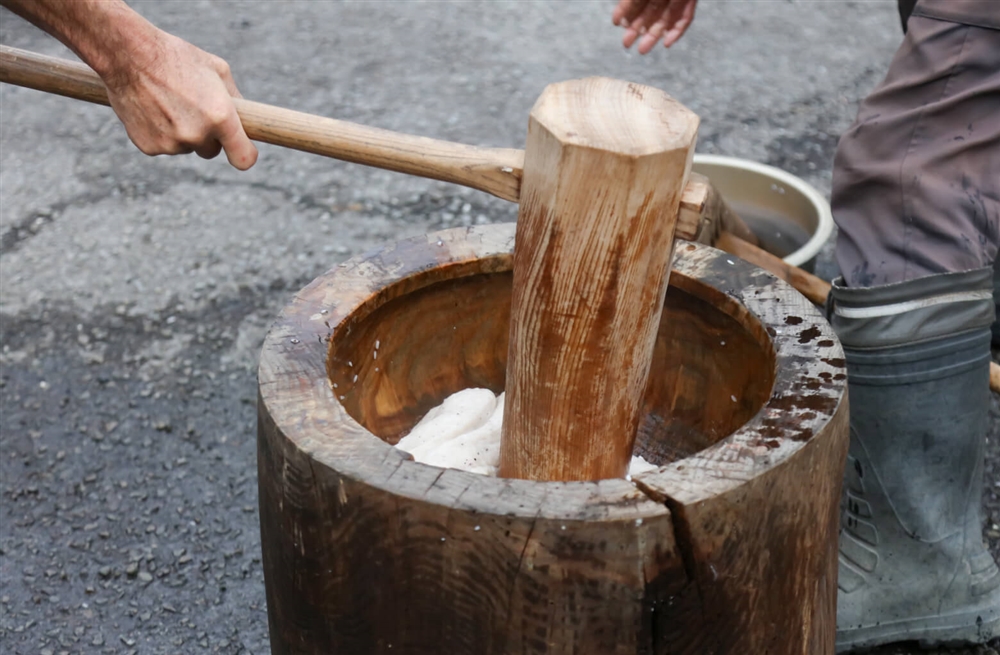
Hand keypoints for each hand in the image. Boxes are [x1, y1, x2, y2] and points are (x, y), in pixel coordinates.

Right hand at [102, 29, 257, 169]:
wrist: (127, 53)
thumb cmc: (176, 57)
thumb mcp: (216, 69)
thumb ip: (235, 98)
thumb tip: (245, 119)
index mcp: (221, 117)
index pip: (243, 158)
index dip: (245, 155)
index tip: (243, 151)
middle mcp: (198, 134)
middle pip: (211, 151)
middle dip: (207, 136)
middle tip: (193, 109)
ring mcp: (172, 143)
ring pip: (185, 147)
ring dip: (181, 132)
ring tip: (167, 102)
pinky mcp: (149, 147)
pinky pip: (163, 146)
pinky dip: (159, 133)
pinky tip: (151, 108)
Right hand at [612, 0, 697, 53]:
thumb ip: (631, 2)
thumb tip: (619, 18)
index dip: (626, 12)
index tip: (617, 24)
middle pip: (650, 11)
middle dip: (637, 29)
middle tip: (626, 44)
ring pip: (666, 18)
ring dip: (653, 35)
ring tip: (642, 49)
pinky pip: (686, 17)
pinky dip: (677, 31)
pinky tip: (666, 43)